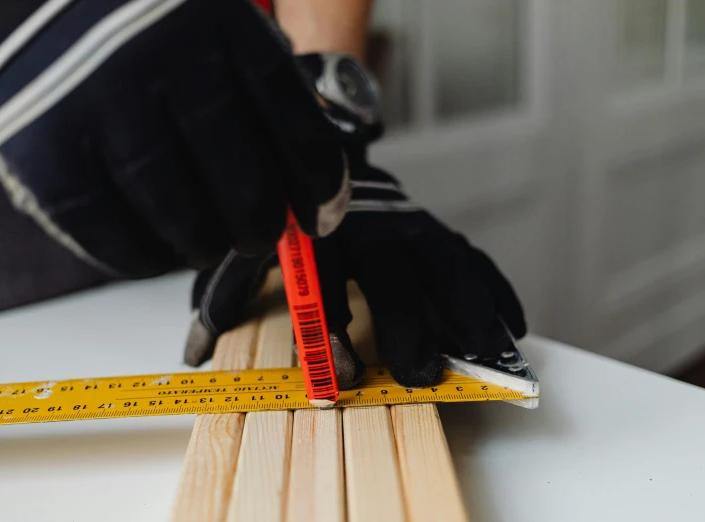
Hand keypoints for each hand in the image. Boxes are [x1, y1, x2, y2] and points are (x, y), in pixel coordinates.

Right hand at [0, 0, 348, 276]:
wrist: (19, 12)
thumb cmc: (129, 32)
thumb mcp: (205, 27)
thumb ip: (251, 91)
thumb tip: (300, 184)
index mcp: (215, 21)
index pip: (294, 122)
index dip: (317, 182)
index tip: (322, 214)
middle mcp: (159, 58)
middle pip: (243, 181)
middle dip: (261, 226)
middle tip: (259, 234)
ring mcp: (97, 105)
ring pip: (183, 218)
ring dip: (206, 245)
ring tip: (206, 241)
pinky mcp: (43, 154)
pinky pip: (115, 239)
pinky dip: (146, 258)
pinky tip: (156, 248)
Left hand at [184, 93, 525, 387]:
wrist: (329, 151)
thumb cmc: (289, 217)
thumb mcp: (249, 248)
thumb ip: (224, 295)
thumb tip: (194, 353)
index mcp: (316, 231)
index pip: (323, 278)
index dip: (330, 324)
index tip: (338, 372)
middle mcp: (368, 225)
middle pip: (393, 272)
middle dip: (406, 322)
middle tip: (418, 371)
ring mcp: (411, 225)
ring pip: (444, 263)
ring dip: (464, 309)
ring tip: (481, 352)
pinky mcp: (441, 231)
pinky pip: (475, 259)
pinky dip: (495, 292)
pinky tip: (511, 328)